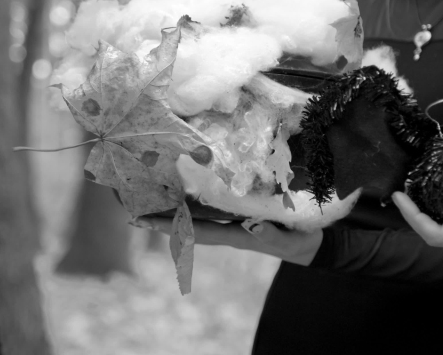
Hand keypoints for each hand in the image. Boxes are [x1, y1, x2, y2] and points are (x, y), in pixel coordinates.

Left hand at [132, 217, 323, 265]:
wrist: (309, 246)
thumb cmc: (299, 240)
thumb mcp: (288, 238)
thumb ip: (271, 233)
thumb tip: (251, 225)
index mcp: (235, 235)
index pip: (195, 230)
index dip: (169, 226)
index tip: (142, 220)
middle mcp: (228, 230)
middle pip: (188, 226)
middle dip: (162, 220)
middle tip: (133, 213)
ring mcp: (232, 225)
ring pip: (196, 218)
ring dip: (173, 212)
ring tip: (149, 200)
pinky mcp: (239, 217)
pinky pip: (210, 210)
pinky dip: (192, 204)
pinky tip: (182, 195)